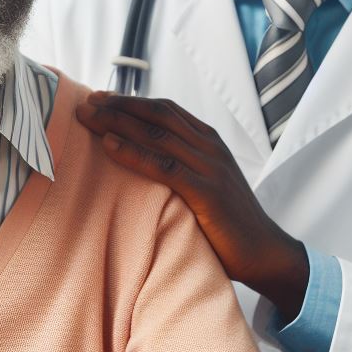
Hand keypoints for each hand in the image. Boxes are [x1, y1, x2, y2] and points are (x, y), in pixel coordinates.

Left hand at [77, 91, 308, 322]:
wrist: (266, 253)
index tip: (101, 98)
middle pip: (158, 115)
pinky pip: (164, 166)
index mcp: (210, 141)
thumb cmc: (230, 223)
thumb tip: (143, 160)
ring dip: (118, 122)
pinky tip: (109, 145)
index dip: (132, 101)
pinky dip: (133, 153)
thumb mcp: (206, 184)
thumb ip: (183, 166)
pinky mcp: (207, 193)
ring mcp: (210, 168)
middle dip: (119, 106)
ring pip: (157, 134)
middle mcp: (211, 147)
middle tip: (86, 101)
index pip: (166, 110)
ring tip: (88, 117)